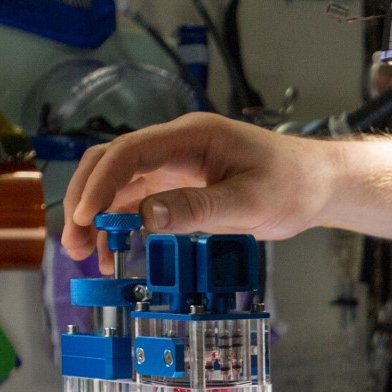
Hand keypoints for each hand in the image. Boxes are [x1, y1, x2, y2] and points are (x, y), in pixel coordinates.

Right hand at [58, 113, 340, 263]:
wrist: (317, 184)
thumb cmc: (292, 184)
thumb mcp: (248, 203)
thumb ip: (197, 209)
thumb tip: (145, 217)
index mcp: (192, 137)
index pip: (129, 152)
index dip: (100, 184)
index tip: (85, 218)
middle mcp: (176, 146)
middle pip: (112, 164)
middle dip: (86, 200)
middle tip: (74, 241)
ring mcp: (175, 166)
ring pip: (119, 185)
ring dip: (97, 216)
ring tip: (86, 254)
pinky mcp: (179, 186)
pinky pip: (138, 201)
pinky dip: (120, 224)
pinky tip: (114, 251)